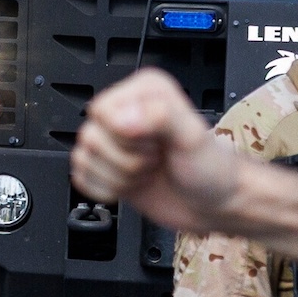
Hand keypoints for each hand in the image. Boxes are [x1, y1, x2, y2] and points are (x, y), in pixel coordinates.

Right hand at [75, 68, 245, 232]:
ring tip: (147, 171)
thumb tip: (123, 120)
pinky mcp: (108, 168)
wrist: (215, 204)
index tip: (153, 143)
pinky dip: (108, 191)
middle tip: (154, 159)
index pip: (102, 110)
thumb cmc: (211, 169)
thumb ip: (160, 116)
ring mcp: (115, 142)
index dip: (124, 135)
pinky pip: (82, 178)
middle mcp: (126, 112)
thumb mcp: (191, 136)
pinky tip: (134, 185)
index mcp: (143, 92)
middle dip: (125, 160)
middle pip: (91, 137)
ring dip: (120, 177)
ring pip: (84, 159)